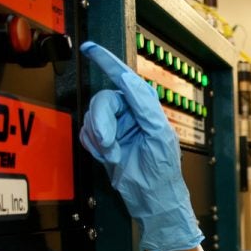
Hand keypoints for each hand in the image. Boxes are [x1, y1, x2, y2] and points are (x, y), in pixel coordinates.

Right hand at [79, 41, 203, 250]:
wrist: (152, 200)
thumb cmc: (163, 173)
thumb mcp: (159, 137)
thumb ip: (145, 107)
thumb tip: (132, 82)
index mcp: (147, 109)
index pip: (126, 79)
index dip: (108, 62)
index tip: (91, 49)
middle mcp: (131, 115)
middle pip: (104, 100)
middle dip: (102, 121)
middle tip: (107, 142)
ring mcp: (117, 128)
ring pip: (93, 117)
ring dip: (99, 137)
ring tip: (113, 154)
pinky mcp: (104, 142)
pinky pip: (87, 133)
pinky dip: (94, 145)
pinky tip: (108, 156)